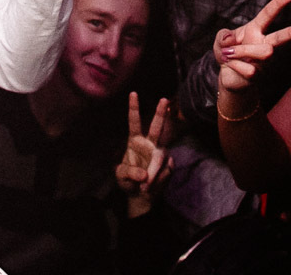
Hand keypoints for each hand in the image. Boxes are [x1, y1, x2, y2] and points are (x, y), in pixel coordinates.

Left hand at [114, 93, 173, 217]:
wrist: (141, 196)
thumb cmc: (128, 182)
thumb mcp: (121, 177)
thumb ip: (129, 173)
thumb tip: (144, 175)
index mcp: (135, 141)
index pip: (134, 122)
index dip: (133, 108)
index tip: (133, 93)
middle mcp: (149, 144)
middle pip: (156, 127)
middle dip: (160, 114)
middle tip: (164, 99)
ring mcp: (160, 154)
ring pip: (160, 157)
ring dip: (153, 173)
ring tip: (144, 188)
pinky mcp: (169, 166)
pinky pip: (165, 172)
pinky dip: (157, 181)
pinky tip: (151, 186)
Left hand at [214, 0, 290, 96]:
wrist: (228, 76)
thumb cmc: (228, 52)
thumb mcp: (221, 40)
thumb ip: (224, 36)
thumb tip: (231, 38)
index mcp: (256, 28)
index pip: (269, 13)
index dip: (280, 2)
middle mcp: (264, 43)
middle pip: (281, 37)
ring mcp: (264, 61)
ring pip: (263, 53)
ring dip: (241, 52)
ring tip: (227, 54)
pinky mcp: (259, 75)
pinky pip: (249, 69)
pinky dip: (234, 66)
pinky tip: (232, 68)